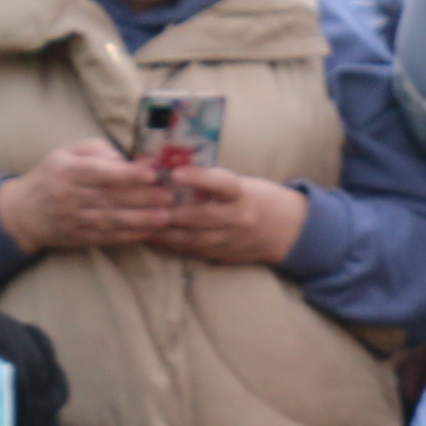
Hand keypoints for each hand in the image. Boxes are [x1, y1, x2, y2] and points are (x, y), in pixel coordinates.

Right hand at [0, 141, 168, 259]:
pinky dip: (129, 236)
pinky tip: (149, 233)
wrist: (23, 213)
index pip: (99, 172)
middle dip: (142, 198)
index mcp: (66, 171)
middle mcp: (69, 196)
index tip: (151, 173)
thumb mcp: (65, 154)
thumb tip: (127, 159)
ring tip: (165, 217)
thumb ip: (96, 151)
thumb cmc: (52, 175)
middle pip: (110, 198)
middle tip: (169, 196)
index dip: (126, 174)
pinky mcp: (79, 238)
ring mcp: (74, 220)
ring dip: (141, 220)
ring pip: (111, 220)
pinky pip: (107, 237)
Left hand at [146, 164, 311, 267]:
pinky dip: (171, 243)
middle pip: (199, 217)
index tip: (177, 172)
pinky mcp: (223, 255)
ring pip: (191, 238)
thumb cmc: (258, 198)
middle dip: (169, 211)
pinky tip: (152, 236)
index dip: (199, 178)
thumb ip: (212, 181)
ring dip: (163, 230)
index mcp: (243, 195)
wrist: (287, 231)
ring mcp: (229, 240)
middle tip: (141, 203)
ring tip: (139, 222)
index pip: (221, 184)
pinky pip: (192, 250)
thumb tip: (172, 169)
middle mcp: (237, 219)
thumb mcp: (242, 184)